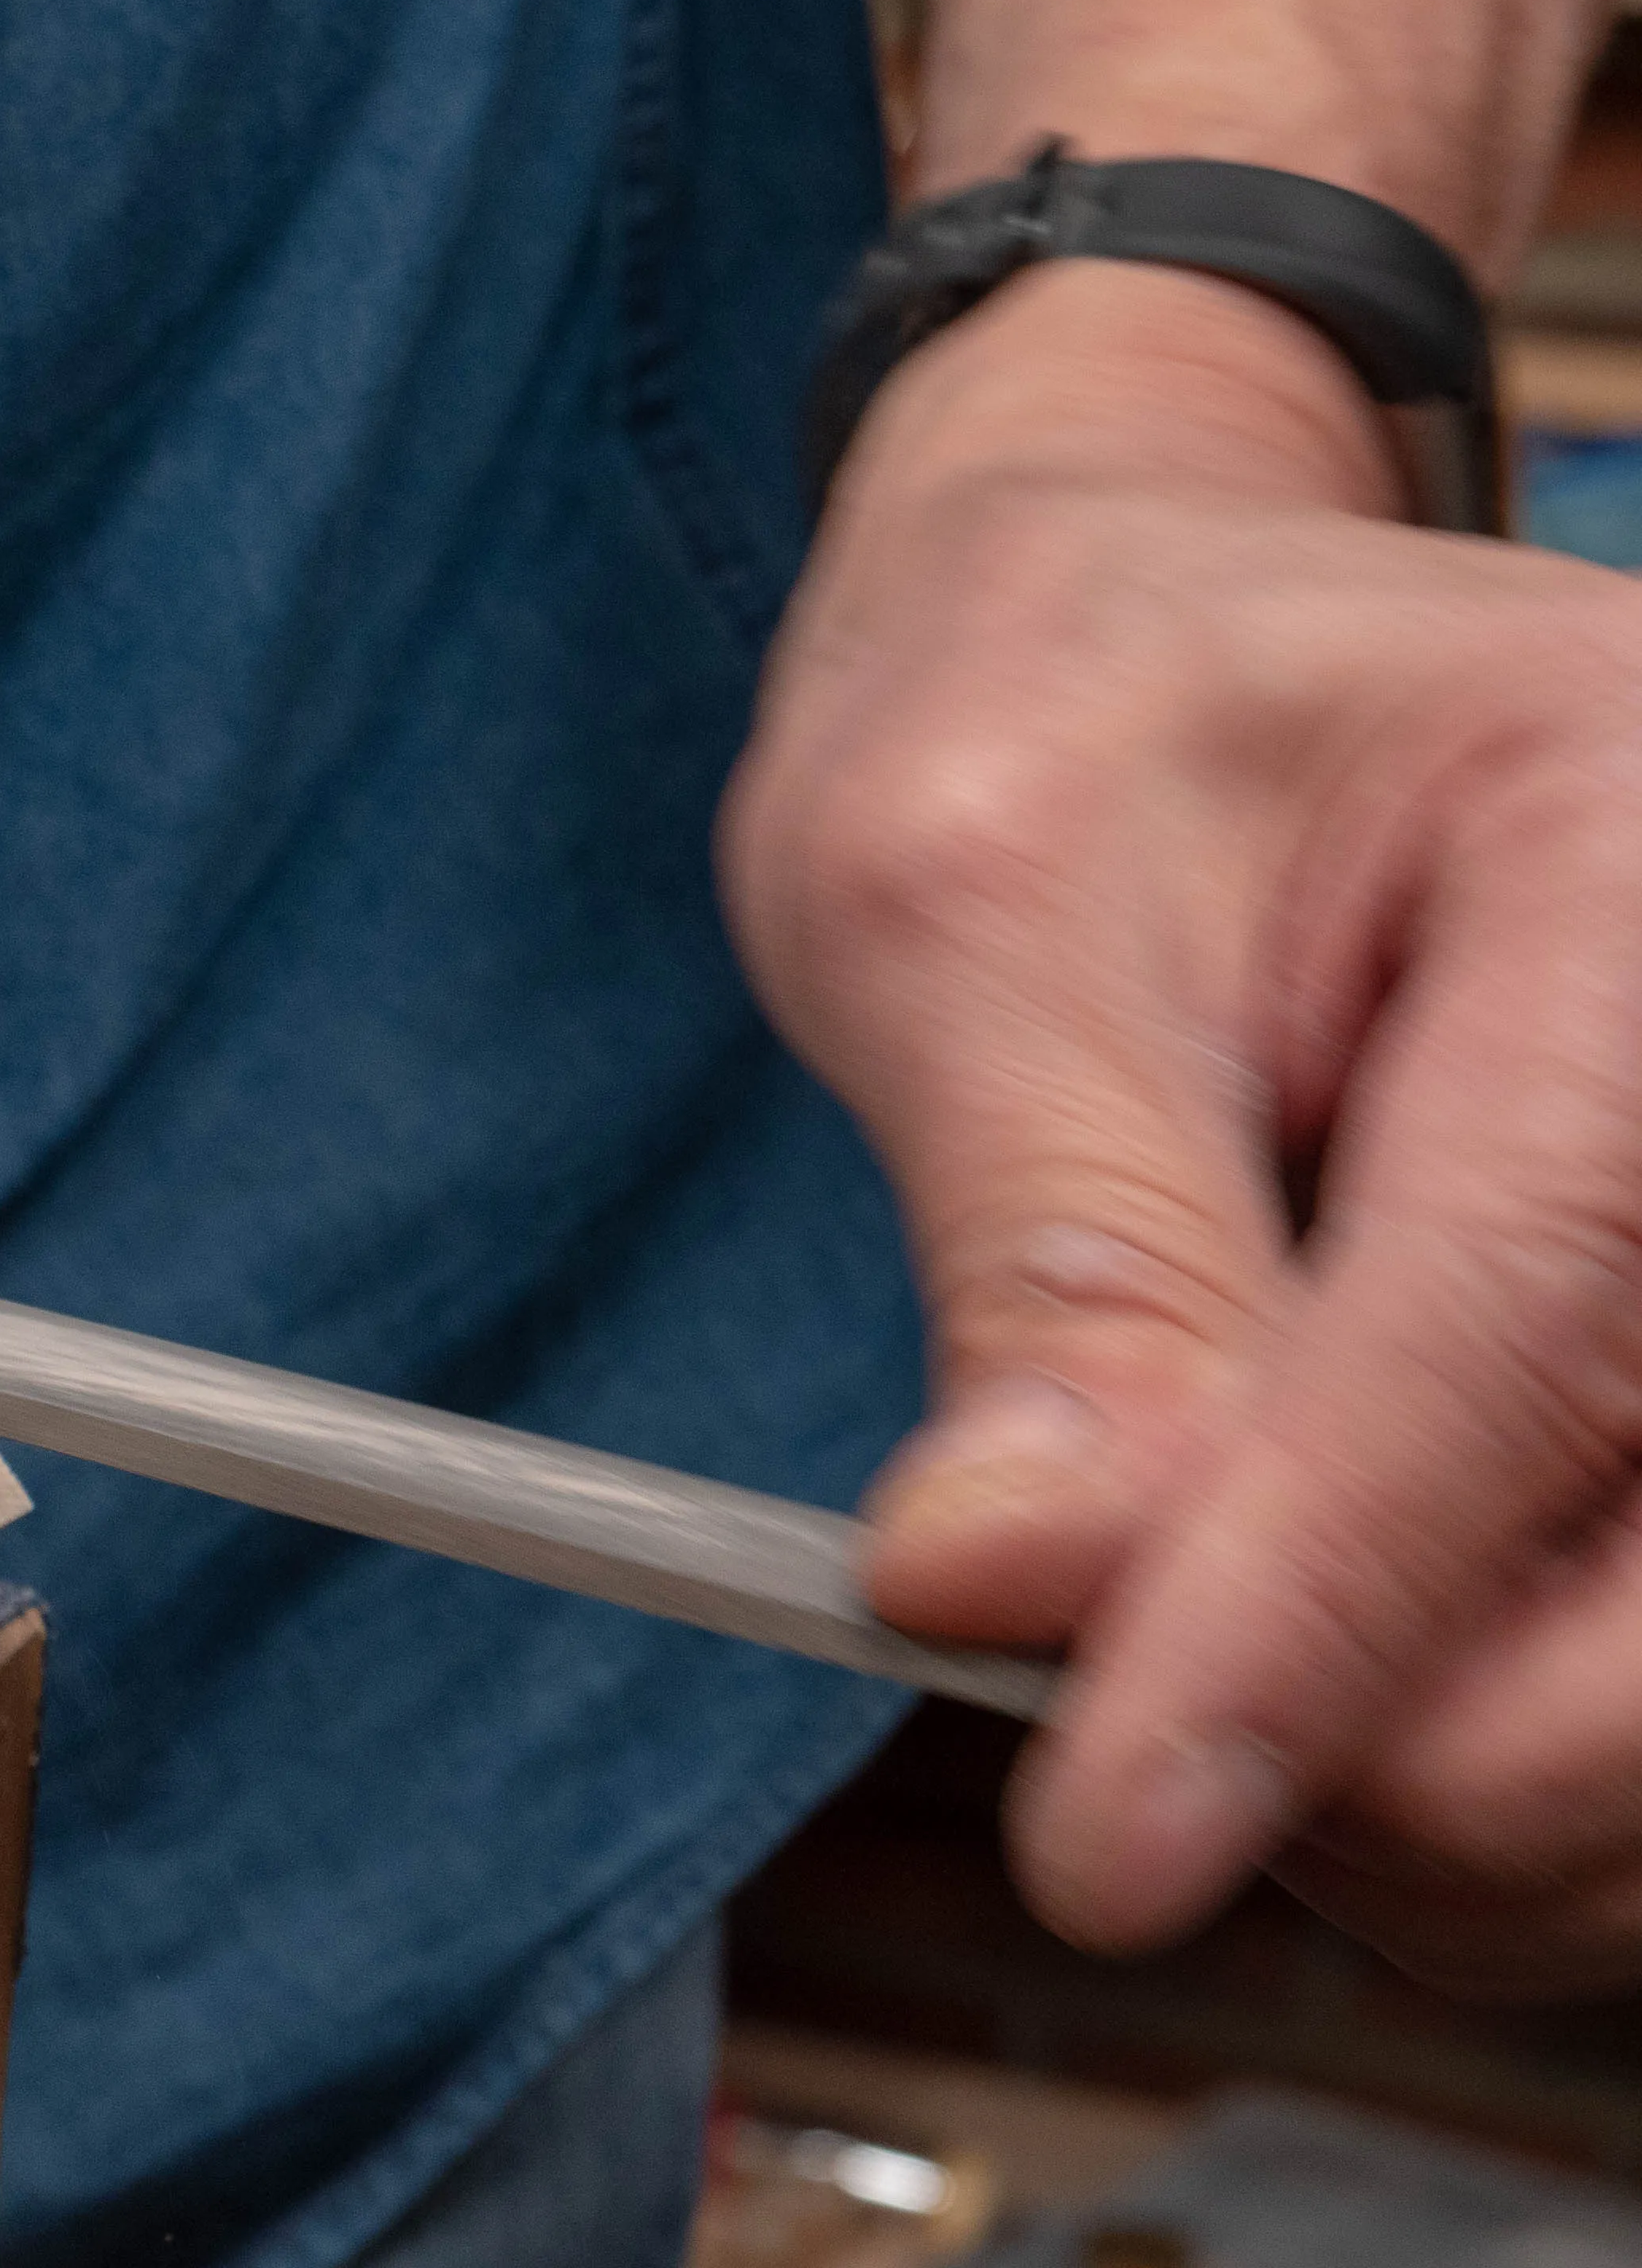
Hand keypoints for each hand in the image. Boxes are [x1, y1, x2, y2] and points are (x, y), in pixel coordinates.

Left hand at [731, 253, 1641, 1990]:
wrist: (1155, 649)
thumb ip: (1046, 1251)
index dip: (1314, 1612)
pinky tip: (1318, 1689)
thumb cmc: (1058, 717)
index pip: (1528, 1314)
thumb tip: (1005, 1587)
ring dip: (1436, 1810)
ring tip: (1177, 1680)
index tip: (1107, 1845)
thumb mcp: (966, 899)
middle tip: (1089, 1761)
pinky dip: (1491, 1800)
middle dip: (1384, 1751)